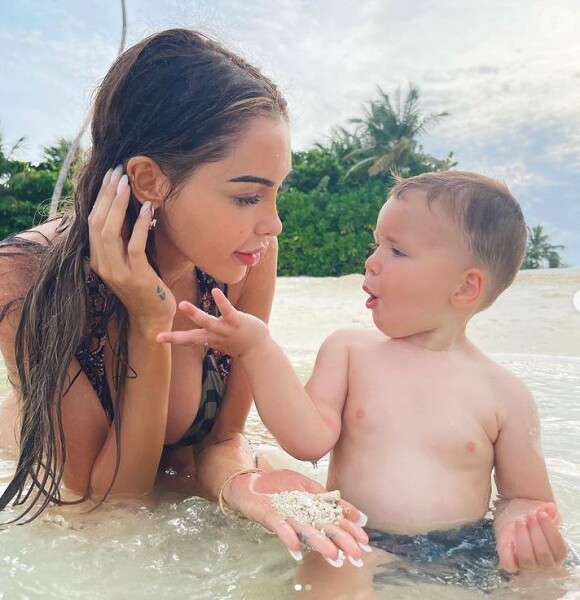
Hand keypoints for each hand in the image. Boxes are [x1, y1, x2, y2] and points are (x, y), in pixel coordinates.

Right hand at [88, 166, 175, 334]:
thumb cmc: (144, 286)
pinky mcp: (137, 276)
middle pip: (98, 222)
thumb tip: (125, 208)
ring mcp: (118, 272)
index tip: (109, 176)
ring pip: (111, 232)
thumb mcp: (128, 260)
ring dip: (119, 206)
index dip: (100, 198)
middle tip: (117, 173)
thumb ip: (123, 240)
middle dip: (107, 195)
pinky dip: (141, 226)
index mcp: (98, 259)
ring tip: (128, 184)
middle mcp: (103, 264)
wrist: (152, 316)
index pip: (93, 222)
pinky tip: (148, 210)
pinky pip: (135, 246)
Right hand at [156, 287, 267, 356]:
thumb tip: (192, 334)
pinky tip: (214, 291)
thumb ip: (205, 335)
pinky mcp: (237, 321)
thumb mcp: (218, 340)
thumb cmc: (237, 341)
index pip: (187, 340)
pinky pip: (227, 311)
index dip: (171, 339)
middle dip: (176, 337)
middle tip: (159, 336)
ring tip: (182, 305)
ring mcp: (225, 329)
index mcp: (208, 339)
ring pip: (207, 322)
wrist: (258, 348)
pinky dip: (220, 301)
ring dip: (194, 314)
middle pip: (192, 336)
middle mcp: (214, 336)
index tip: (154, 338)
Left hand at [224, 469, 369, 566]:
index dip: (350, 530)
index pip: (335, 520)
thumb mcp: (305, 484)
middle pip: (324, 530)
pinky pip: (280, 527)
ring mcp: (286, 518)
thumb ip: (325, 496)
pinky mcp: (269, 516)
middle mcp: (301, 518)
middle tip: (357, 555)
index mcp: (312, 510)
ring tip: (334, 556)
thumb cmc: (277, 485)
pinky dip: (288, 537)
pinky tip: (296, 549)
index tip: (365, 541)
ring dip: (320, 544)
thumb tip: (350, 509)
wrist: (249, 481)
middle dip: (341, 542)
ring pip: (306, 532)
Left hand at [496, 503, 566, 571]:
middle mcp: (544, 563)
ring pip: (527, 558)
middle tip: (530, 515)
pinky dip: (508, 554)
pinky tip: (508, 542)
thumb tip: (550, 508)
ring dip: (523, 537)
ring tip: (520, 520)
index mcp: (556, 555)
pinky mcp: (510, 563)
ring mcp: (527, 565)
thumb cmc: (533, 522)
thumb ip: (549, 513)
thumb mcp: (542, 516)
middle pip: (543, 554)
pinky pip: (509, 565)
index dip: (551, 531)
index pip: (559, 550)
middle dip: (535, 531)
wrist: (517, 524)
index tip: (542, 514)